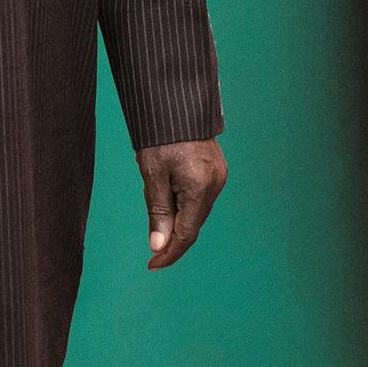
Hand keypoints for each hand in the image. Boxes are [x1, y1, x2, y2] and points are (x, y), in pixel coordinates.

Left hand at [137, 138, 226, 269]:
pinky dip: (182, 201)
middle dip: (171, 234)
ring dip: (175, 215)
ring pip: (195, 209)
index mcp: (201, 188)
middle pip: (193, 223)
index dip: (169, 253)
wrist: (176, 100)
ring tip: (153, 195)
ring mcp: (218, 175)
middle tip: (149, 238)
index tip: (152, 265)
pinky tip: (166, 191)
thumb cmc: (161, 135)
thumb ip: (158, 212)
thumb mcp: (153, 174)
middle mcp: (216, 184)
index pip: (187, 234)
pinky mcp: (215, 168)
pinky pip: (198, 195)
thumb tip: (158, 246)